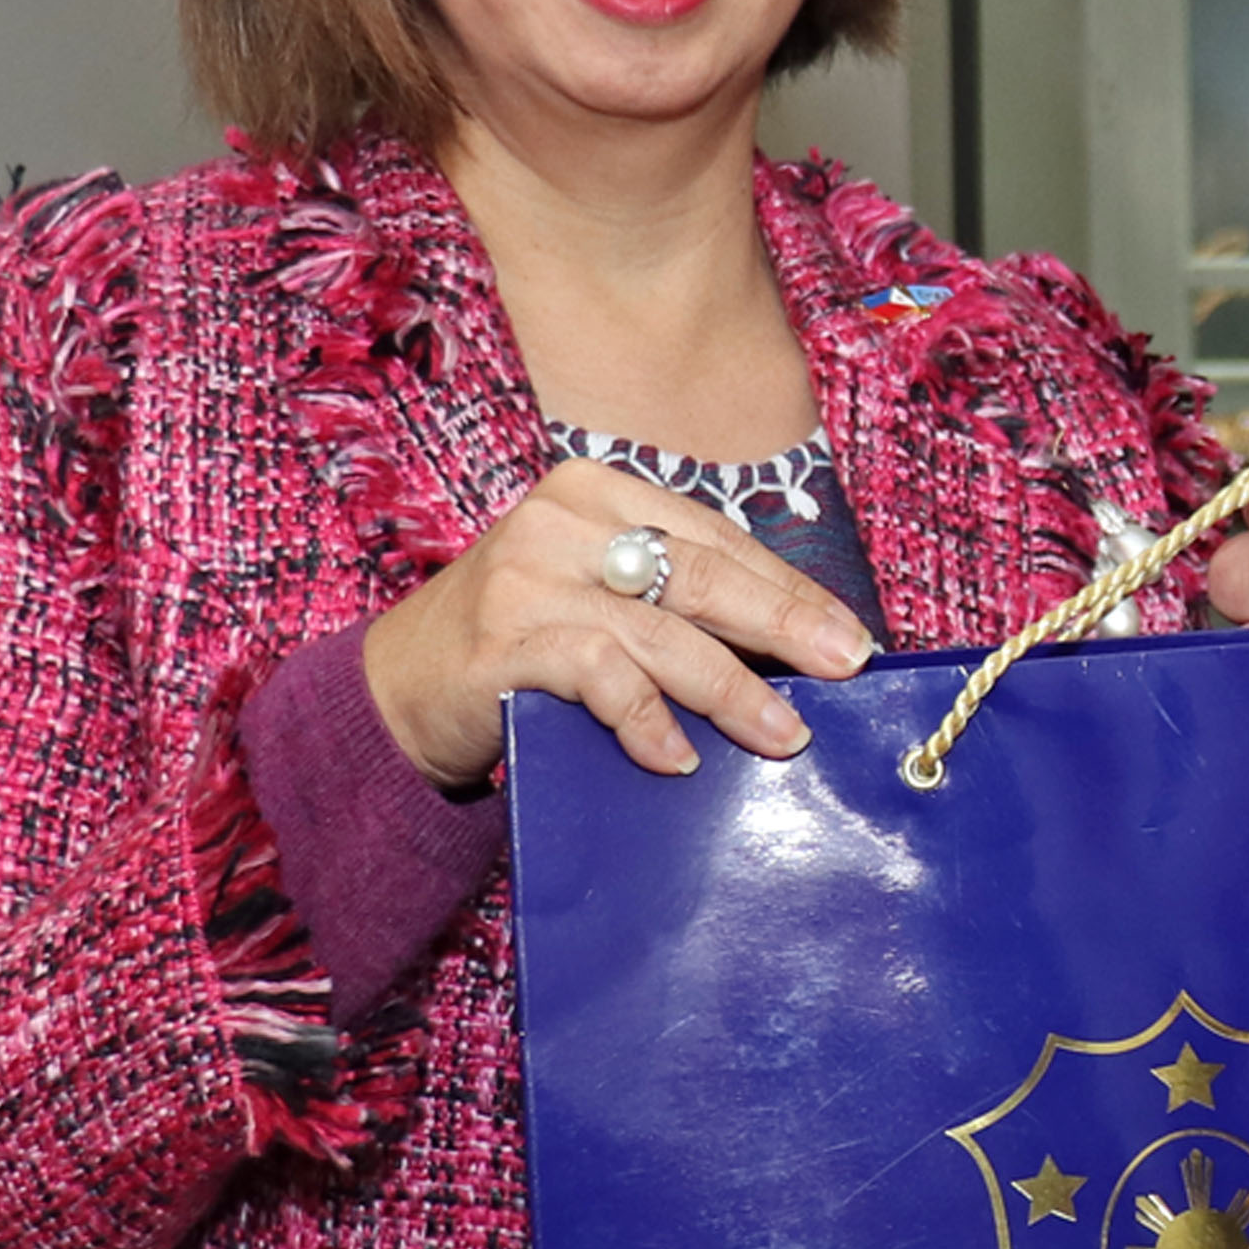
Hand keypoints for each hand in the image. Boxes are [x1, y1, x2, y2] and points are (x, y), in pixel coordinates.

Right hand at [357, 459, 868, 785]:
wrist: (400, 688)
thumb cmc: (523, 643)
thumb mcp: (599, 595)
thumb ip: (675, 599)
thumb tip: (800, 644)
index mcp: (598, 492)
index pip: (715, 537)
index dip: (788, 587)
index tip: (848, 635)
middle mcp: (561, 522)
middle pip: (699, 574)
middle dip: (783, 624)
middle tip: (843, 668)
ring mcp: (527, 578)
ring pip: (659, 628)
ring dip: (731, 688)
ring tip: (781, 735)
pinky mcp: (502, 644)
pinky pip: (599, 676)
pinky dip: (647, 719)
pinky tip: (678, 757)